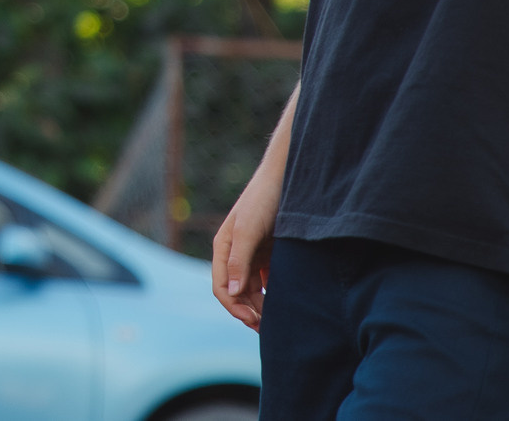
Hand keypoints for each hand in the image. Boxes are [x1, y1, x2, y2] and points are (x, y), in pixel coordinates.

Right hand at [210, 162, 281, 329]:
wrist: (287, 179)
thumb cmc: (263, 200)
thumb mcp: (248, 230)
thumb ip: (237, 261)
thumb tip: (230, 292)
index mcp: (223, 249)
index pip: (221, 287)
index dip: (234, 307)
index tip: (254, 321)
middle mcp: (235, 254)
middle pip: (237, 292)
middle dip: (249, 312)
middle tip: (269, 329)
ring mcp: (253, 254)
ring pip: (253, 290)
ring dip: (262, 306)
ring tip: (279, 320)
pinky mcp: (270, 254)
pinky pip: (268, 281)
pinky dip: (274, 294)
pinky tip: (286, 302)